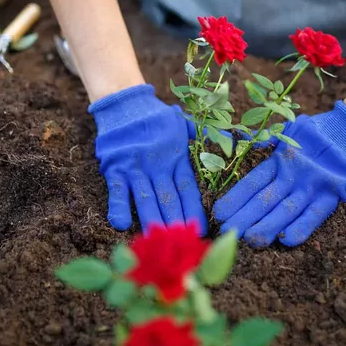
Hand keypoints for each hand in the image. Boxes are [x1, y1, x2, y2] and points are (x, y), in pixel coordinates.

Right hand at [89, 85, 206, 233]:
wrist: (125, 102)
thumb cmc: (157, 117)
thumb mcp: (183, 124)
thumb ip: (203, 135)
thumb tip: (231, 137)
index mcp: (176, 158)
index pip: (188, 188)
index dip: (194, 209)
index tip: (201, 229)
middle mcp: (157, 165)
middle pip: (168, 198)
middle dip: (176, 221)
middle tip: (183, 243)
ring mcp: (135, 167)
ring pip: (145, 197)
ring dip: (152, 218)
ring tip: (159, 238)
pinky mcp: (115, 167)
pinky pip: (117, 189)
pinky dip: (118, 205)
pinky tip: (122, 224)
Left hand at [213, 101, 345, 246]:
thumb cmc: (318, 132)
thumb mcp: (289, 132)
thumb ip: (267, 142)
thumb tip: (238, 141)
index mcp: (281, 160)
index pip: (253, 182)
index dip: (236, 197)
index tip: (219, 212)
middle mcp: (294, 173)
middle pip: (266, 199)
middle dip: (245, 217)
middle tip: (228, 233)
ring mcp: (313, 184)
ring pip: (286, 209)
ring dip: (268, 226)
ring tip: (251, 240)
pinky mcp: (332, 193)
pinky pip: (316, 213)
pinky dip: (302, 226)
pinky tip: (286, 240)